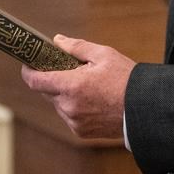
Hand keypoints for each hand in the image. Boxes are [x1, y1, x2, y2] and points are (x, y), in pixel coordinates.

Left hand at [21, 34, 135, 139]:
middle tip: (69, 70)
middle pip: (47, 91)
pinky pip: (69, 116)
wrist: (144, 109)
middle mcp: (69, 106)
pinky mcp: (81, 131)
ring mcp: (74, 121)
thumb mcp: (103, 55)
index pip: (35, 81)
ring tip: (87, 86)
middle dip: (54, 80)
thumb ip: (77, 47)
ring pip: (58, 104)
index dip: (28, 71)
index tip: (28, 64)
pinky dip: (74, 107)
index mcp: (72, 85)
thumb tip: (57, 41)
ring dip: (65, 94)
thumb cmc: (126, 79)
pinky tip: (92, 100)